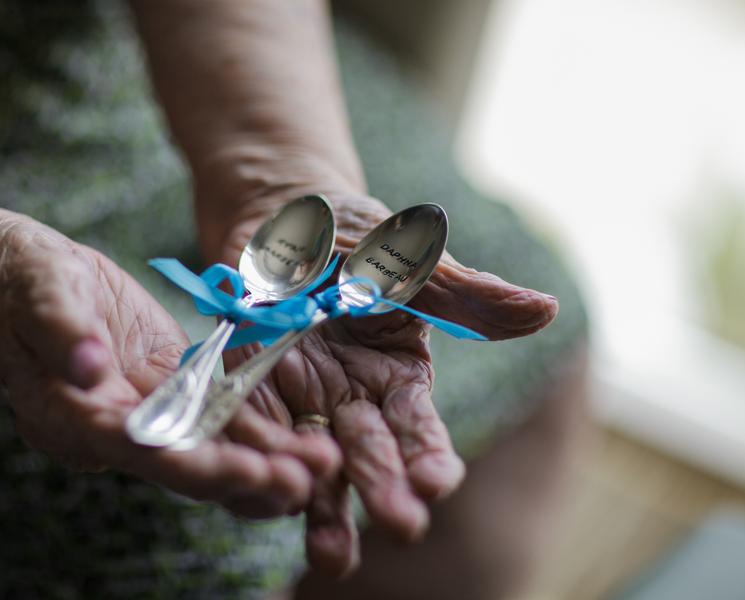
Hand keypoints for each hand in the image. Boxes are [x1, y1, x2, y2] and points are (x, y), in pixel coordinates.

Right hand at [0, 207, 339, 517]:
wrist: (17, 279)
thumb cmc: (17, 283)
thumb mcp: (35, 293)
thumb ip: (62, 331)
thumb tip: (88, 367)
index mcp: (75, 418)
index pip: (141, 451)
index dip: (197, 465)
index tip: (249, 472)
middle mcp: (117, 428)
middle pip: (189, 464)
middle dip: (249, 476)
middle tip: (308, 479)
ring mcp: (147, 410)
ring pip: (214, 446)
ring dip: (268, 459)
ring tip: (325, 464)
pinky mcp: (170, 385)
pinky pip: (220, 414)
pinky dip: (261, 428)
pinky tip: (304, 435)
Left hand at [213, 194, 558, 575]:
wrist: (281, 222)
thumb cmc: (355, 240)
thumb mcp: (409, 264)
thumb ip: (466, 294)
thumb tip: (547, 310)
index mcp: (397, 377)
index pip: (417, 426)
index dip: (428, 453)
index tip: (437, 483)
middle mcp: (352, 402)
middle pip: (369, 456)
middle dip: (385, 491)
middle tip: (401, 526)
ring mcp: (300, 403)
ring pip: (314, 467)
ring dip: (323, 509)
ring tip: (331, 555)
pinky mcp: (250, 395)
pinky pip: (255, 435)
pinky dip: (260, 463)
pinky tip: (263, 489)